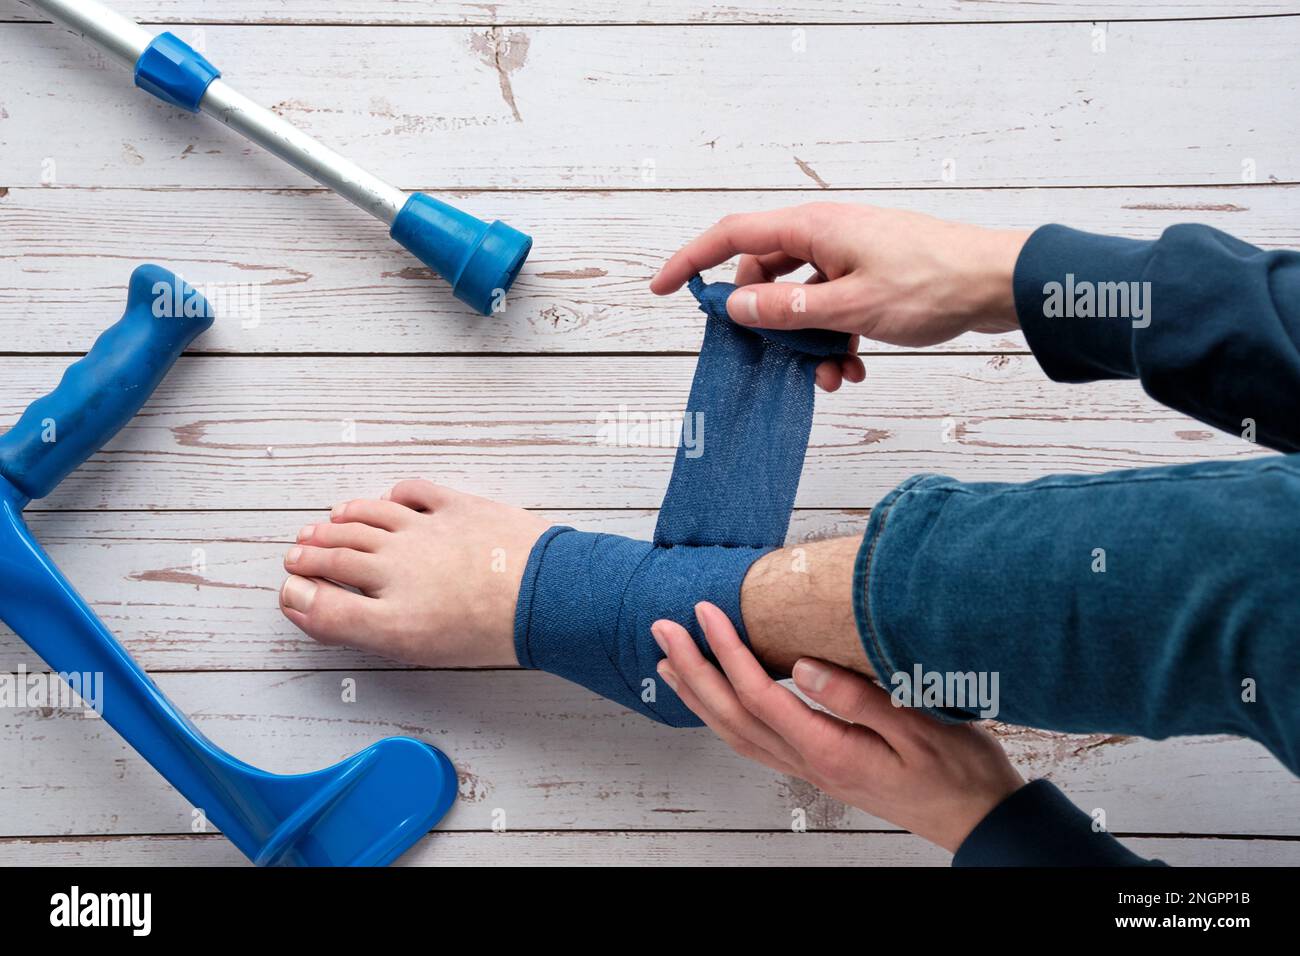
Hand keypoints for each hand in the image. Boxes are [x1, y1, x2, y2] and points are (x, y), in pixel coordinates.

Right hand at [280, 480, 547, 667]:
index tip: (290, 585)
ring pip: (371, 517)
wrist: (545, 595)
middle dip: (313, 551)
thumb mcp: (410, 646)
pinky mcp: (458, 506)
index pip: (325, 594)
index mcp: (385, 605)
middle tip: (297, 550)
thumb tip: (306, 602)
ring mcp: (427, 529)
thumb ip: (350, 624)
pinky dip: (395, 494)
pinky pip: (416, 492)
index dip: (301, 590)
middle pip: (342, 551)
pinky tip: (390, 497)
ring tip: (329, 521)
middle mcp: (397, 562)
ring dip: (345, 519)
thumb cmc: (489, 632)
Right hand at [651, 203, 1029, 364]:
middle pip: (765, 274)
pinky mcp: (870, 277)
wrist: (999, 284)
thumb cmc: (933, 283)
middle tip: (767, 356)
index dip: (691, 261)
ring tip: (827, 376)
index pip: (733, 235)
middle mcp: (826, 235)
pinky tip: (852, 370)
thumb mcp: (851, 306)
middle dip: (764, 323)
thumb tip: (736, 308)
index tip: (662, 289)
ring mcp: (850, 255)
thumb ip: (789, 310)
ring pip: (801, 299)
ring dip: (805, 342)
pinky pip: (832, 308)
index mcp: (814, 228)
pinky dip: (833, 340)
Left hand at [652, 601, 1024, 852]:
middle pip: (733, 715)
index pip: (761, 694)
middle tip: (663, 629)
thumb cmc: (958, 771)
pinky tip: (716, 700)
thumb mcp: (919, 726)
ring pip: (737, 734)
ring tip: (669, 663)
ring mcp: (811, 770)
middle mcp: (811, 764)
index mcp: (831, 749)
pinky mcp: (820, 767)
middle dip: (693, 669)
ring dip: (699, 695)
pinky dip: (724, 717)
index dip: (727, 652)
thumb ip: (858, 697)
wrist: (979, 817)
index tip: (707, 613)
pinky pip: (755, 742)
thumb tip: (801, 666)